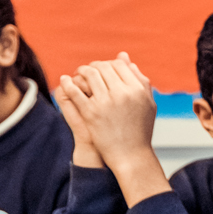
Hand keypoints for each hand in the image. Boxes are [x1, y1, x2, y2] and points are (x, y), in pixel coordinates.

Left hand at [57, 53, 157, 168]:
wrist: (130, 155)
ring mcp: (106, 102)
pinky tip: (65, 80)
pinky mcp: (91, 113)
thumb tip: (125, 58)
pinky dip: (68, 83)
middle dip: (95, 66)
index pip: (120, 65)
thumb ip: (139, 79)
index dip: (111, 63)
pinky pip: (75, 91)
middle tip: (89, 69)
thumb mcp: (147, 103)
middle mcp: (123, 93)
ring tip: (79, 73)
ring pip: (90, 75)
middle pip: (104, 68)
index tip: (105, 67)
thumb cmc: (140, 129)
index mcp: (137, 89)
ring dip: (82, 71)